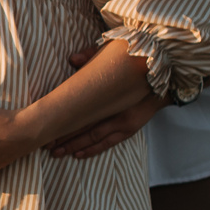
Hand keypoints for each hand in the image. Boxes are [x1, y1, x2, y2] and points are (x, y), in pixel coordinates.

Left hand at [44, 44, 164, 158]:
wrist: (164, 80)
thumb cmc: (135, 67)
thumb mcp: (115, 55)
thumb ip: (92, 55)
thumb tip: (72, 59)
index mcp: (109, 95)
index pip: (81, 112)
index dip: (62, 121)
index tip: (46, 127)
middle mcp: (116, 113)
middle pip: (85, 128)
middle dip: (64, 138)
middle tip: (46, 145)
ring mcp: (124, 124)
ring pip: (94, 139)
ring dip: (75, 146)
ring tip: (57, 153)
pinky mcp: (129, 129)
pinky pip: (108, 143)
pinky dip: (93, 149)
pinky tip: (79, 154)